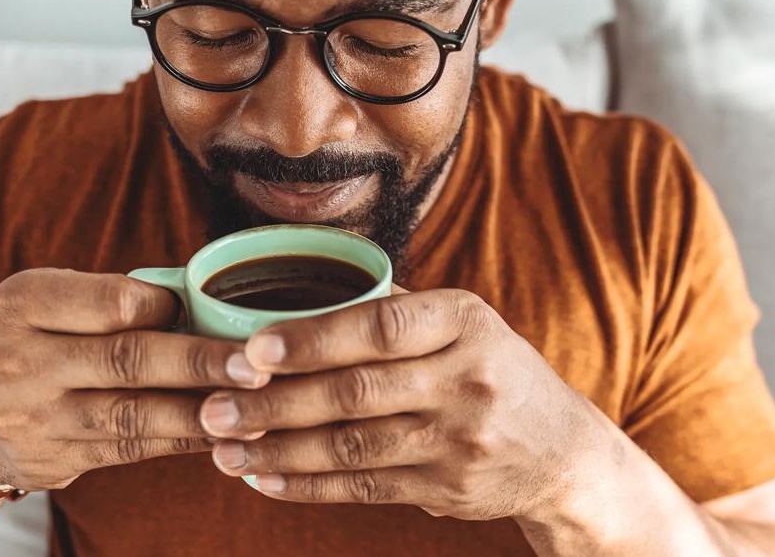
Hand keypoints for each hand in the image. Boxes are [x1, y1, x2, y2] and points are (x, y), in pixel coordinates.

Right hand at [0, 268, 270, 490]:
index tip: (209, 313)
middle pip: (128, 359)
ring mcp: (34, 416)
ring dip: (201, 411)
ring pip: (134, 413)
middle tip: (258, 365)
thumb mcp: (49, 303)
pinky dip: (181, 439)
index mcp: (25, 303)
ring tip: (255, 407)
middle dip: (201, 363)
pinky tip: (220, 433)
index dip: (168, 308)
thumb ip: (112, 300)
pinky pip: (131, 448)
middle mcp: (21, 359)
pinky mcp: (54, 459)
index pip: (112, 302)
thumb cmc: (32, 341)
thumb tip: (204, 303)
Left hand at [201, 289, 593, 519]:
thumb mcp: (465, 324)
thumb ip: (394, 308)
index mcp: (465, 321)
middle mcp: (468, 379)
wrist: (562, 451)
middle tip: (212, 409)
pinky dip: (309, 486)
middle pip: (356, 393)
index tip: (252, 349)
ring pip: (353, 448)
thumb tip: (302, 284)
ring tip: (224, 449)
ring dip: (280, 451)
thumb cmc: (492, 370)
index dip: (313, 338)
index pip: (381, 328)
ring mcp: (460, 440)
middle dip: (275, 403)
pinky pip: (365, 488)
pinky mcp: (448, 488)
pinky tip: (265, 479)